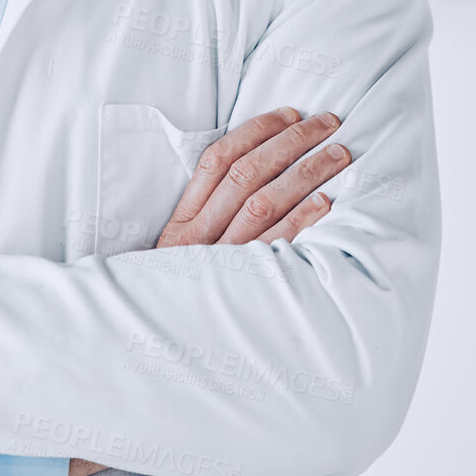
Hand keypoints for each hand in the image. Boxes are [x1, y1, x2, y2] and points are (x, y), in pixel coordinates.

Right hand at [70, 107, 349, 475]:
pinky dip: (305, 222)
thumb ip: (202, 216)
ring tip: (340, 155)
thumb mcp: (174, 255)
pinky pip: (277, 251)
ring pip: (265, 205)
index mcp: (179, 223)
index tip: (289, 113)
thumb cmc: (168, 302)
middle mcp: (197, 241)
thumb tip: (247, 172)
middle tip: (329, 123)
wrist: (136, 361)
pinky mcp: (243, 294)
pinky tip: (329, 204)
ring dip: (307, 175)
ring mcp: (220, 266)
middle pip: (249, 176)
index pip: (218, 160)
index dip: (256, 131)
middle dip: (292, 143)